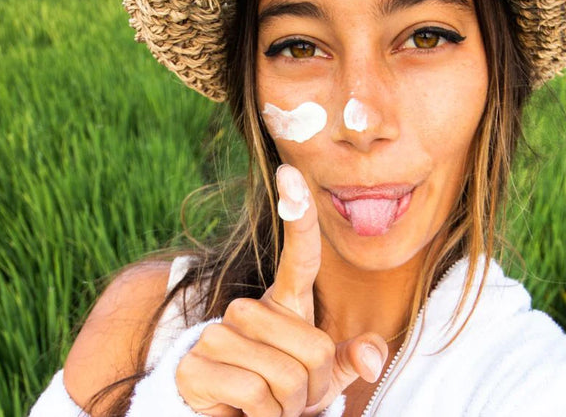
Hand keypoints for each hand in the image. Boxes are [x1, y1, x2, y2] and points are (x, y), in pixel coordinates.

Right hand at [175, 165, 387, 416]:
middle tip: (291, 398)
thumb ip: (346, 361)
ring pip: (285, 374)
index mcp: (283, 303)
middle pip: (313, 347)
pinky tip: (247, 416)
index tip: (291, 172)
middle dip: (312, 386)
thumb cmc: (279, 395)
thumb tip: (371, 357)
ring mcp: (217, 334)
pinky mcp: (194, 365)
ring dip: (288, 406)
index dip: (297, 215)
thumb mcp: (320, 379)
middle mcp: (247, 309)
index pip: (299, 256)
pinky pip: (253, 393)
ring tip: (270, 407)